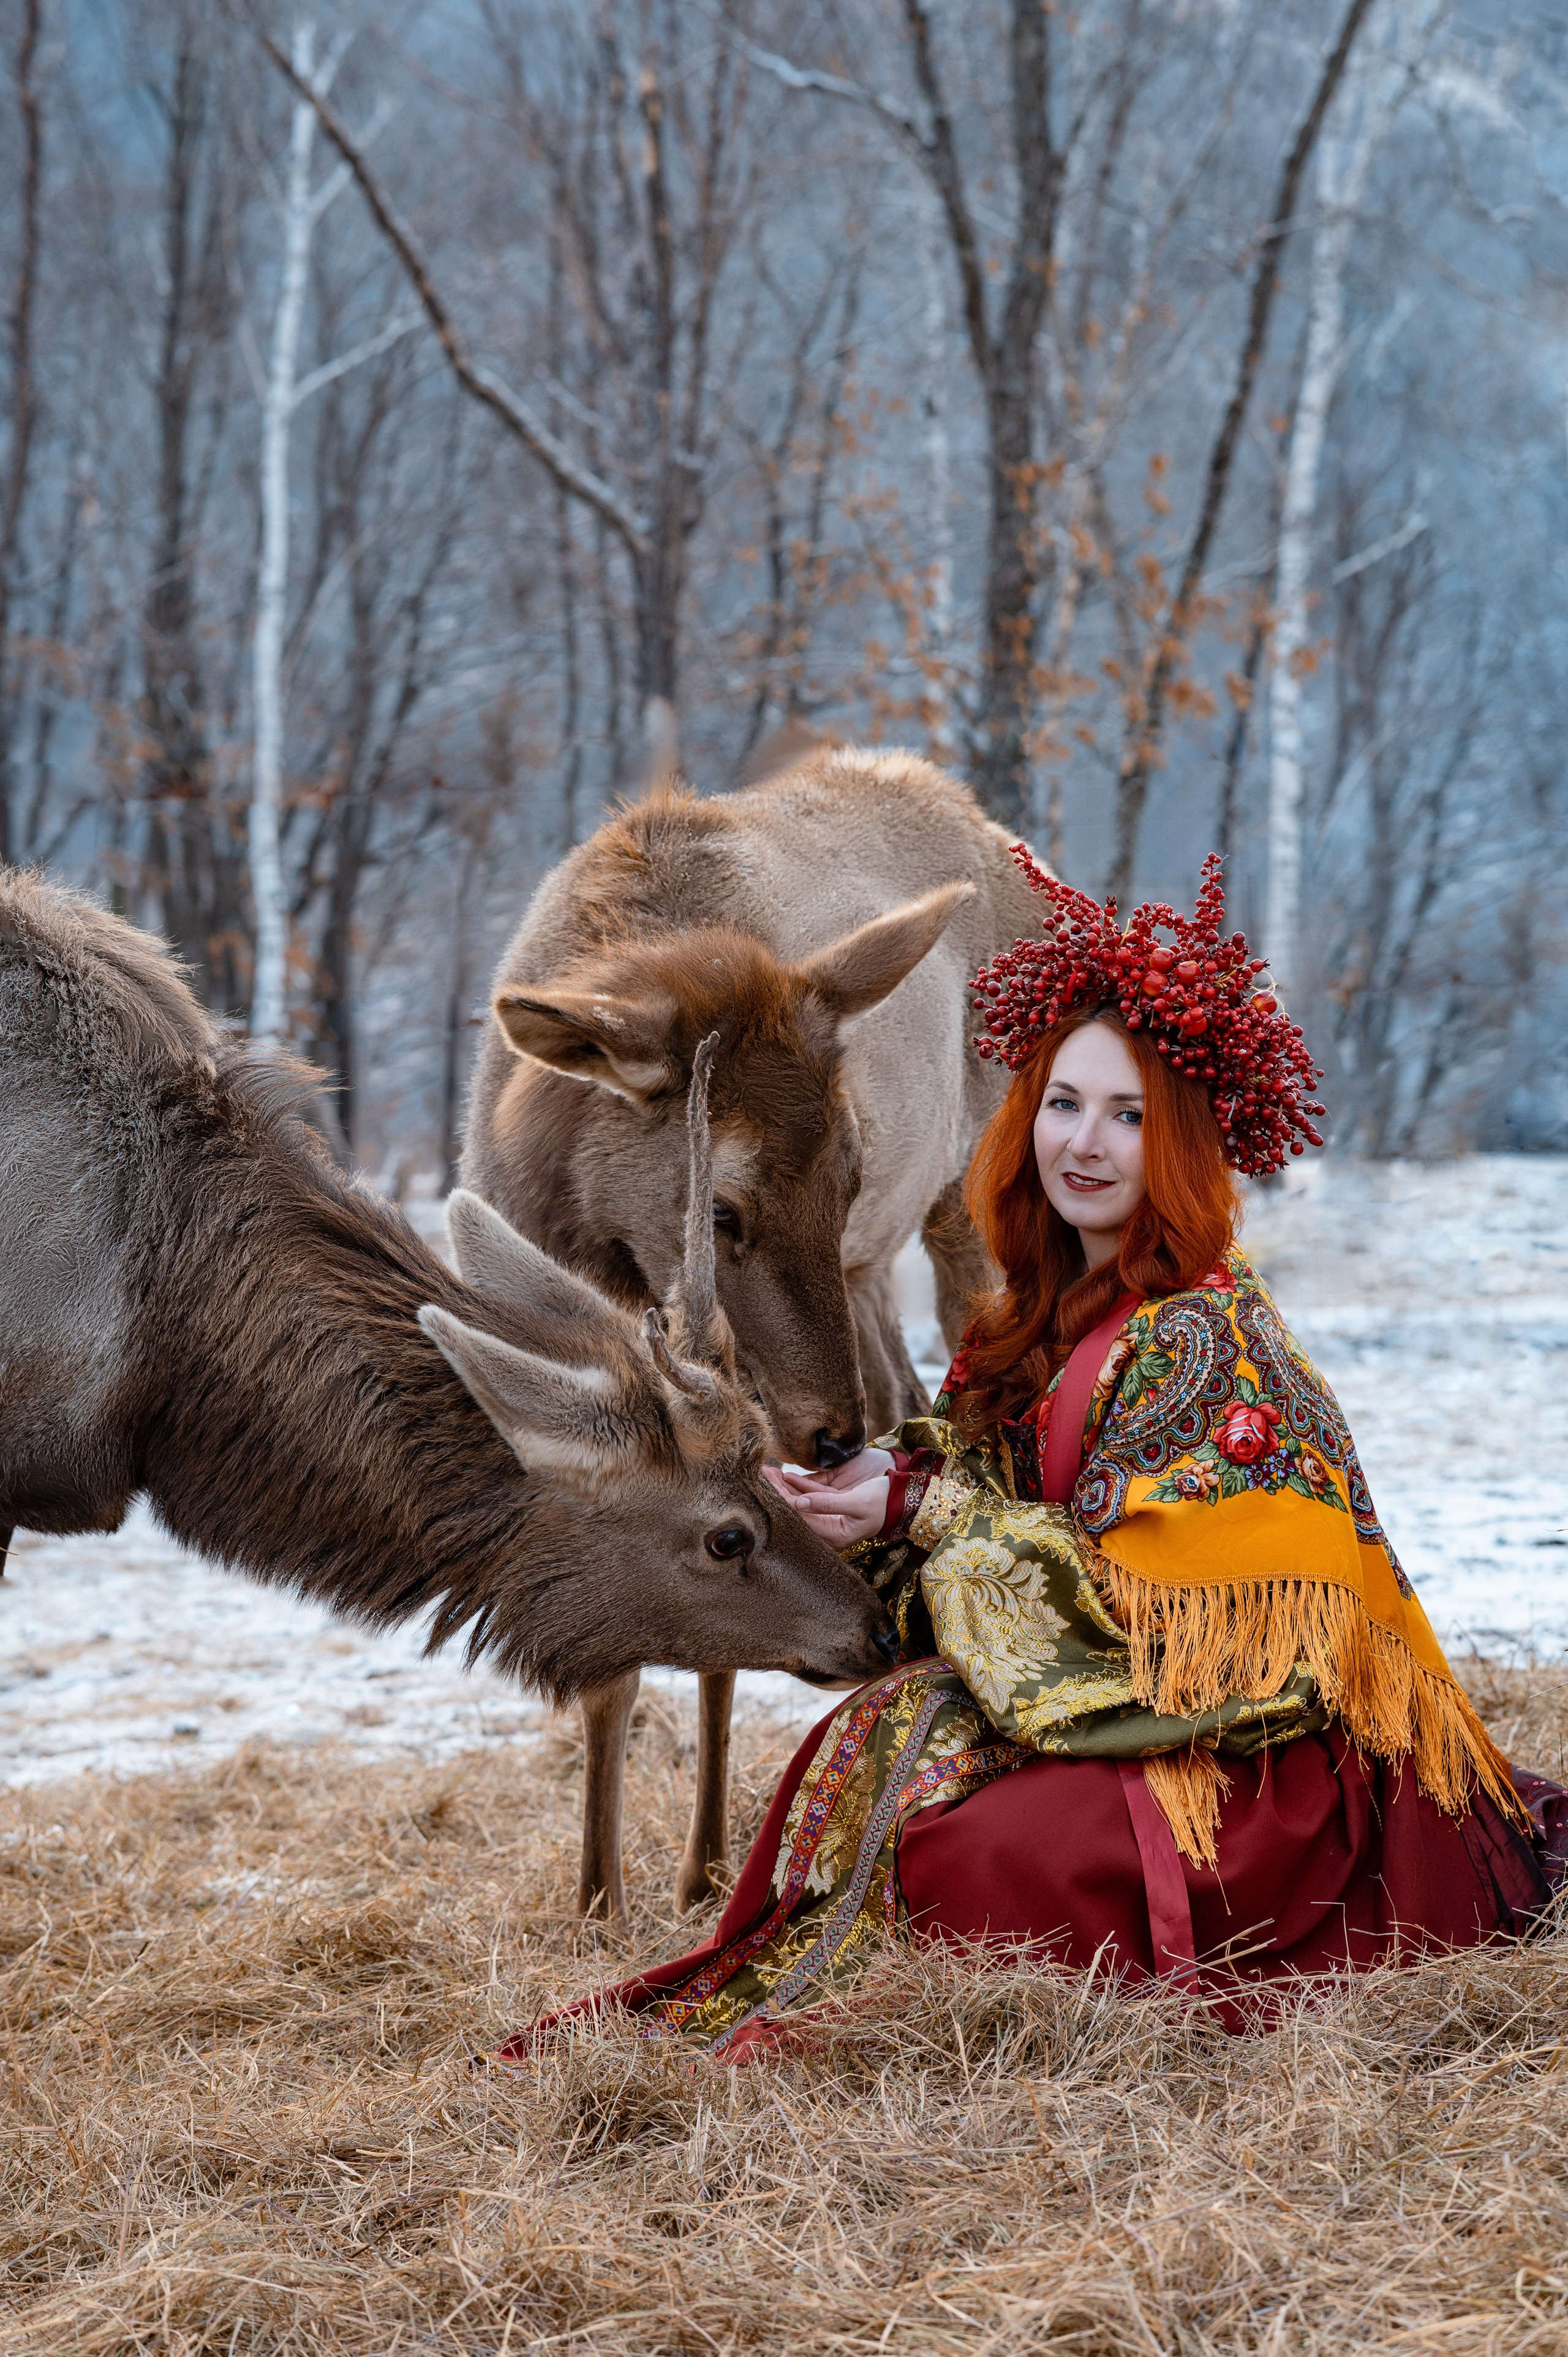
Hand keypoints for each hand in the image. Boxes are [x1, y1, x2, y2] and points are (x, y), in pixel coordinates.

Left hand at [763, 1447, 894, 1548]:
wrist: (909, 1484)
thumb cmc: (887, 1500)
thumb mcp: (858, 1503)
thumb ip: (826, 1503)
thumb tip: (798, 1502)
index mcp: (836, 1533)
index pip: (802, 1519)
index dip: (784, 1505)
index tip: (768, 1491)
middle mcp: (830, 1521)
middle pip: (797, 1508)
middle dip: (779, 1494)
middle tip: (760, 1479)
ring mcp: (831, 1504)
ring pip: (801, 1496)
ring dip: (784, 1485)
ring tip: (766, 1473)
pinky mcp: (835, 1489)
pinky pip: (812, 1485)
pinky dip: (797, 1480)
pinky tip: (784, 1474)